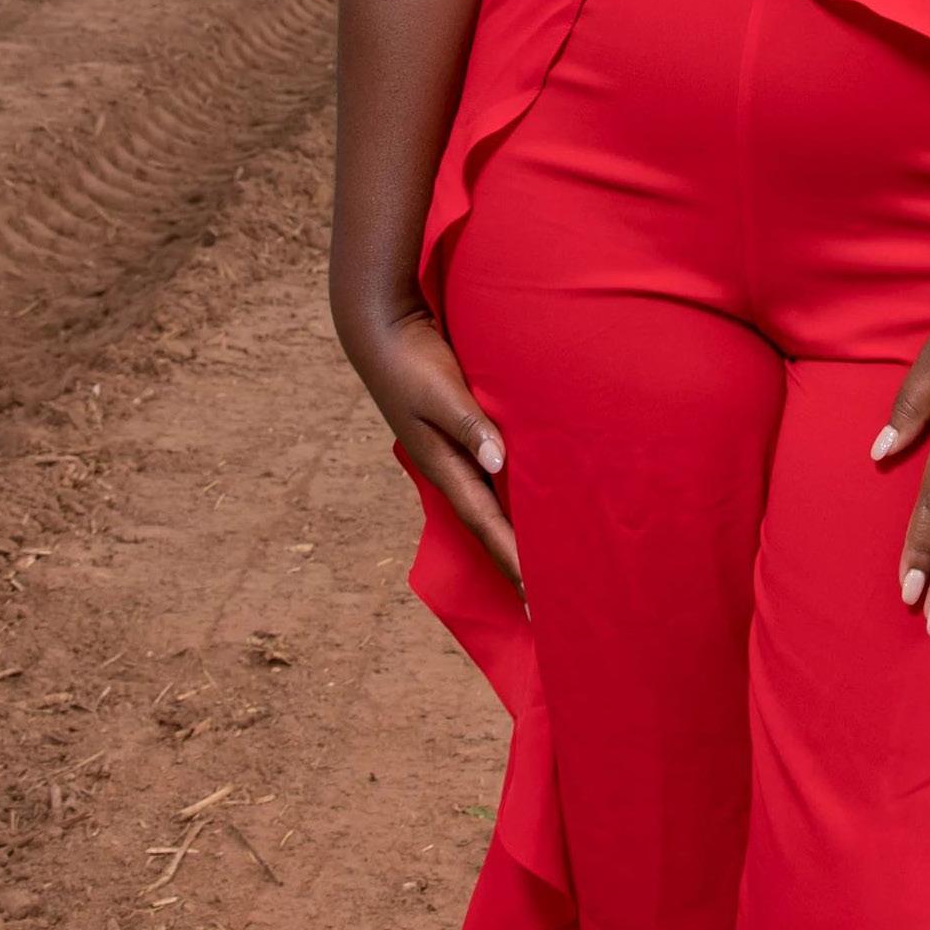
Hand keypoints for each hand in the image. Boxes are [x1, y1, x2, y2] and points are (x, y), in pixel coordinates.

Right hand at [346, 304, 520, 591]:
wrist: (381, 329)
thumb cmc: (412, 360)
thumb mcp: (440, 392)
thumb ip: (470, 425)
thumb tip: (498, 462)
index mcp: (443, 465)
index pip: (485, 523)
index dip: (511, 559)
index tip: (535, 596)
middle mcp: (448, 467)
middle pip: (488, 525)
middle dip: (514, 562)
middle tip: (548, 600)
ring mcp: (451, 452)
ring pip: (490, 502)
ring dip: (513, 533)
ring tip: (543, 563)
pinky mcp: (458, 433)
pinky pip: (490, 476)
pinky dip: (510, 496)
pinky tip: (529, 500)